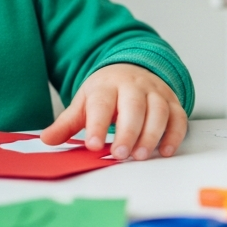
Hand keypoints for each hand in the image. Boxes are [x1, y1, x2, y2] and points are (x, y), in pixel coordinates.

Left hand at [40, 63, 186, 159]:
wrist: (132, 70)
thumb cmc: (107, 92)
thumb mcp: (84, 102)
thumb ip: (68, 123)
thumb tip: (47, 139)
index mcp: (107, 86)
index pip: (103, 104)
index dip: (98, 125)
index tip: (93, 146)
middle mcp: (134, 86)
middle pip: (134, 107)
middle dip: (128, 132)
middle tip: (120, 154)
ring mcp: (156, 93)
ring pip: (159, 111)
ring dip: (152, 135)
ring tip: (141, 156)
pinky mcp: (172, 102)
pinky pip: (178, 117)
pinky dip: (175, 135)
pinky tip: (165, 150)